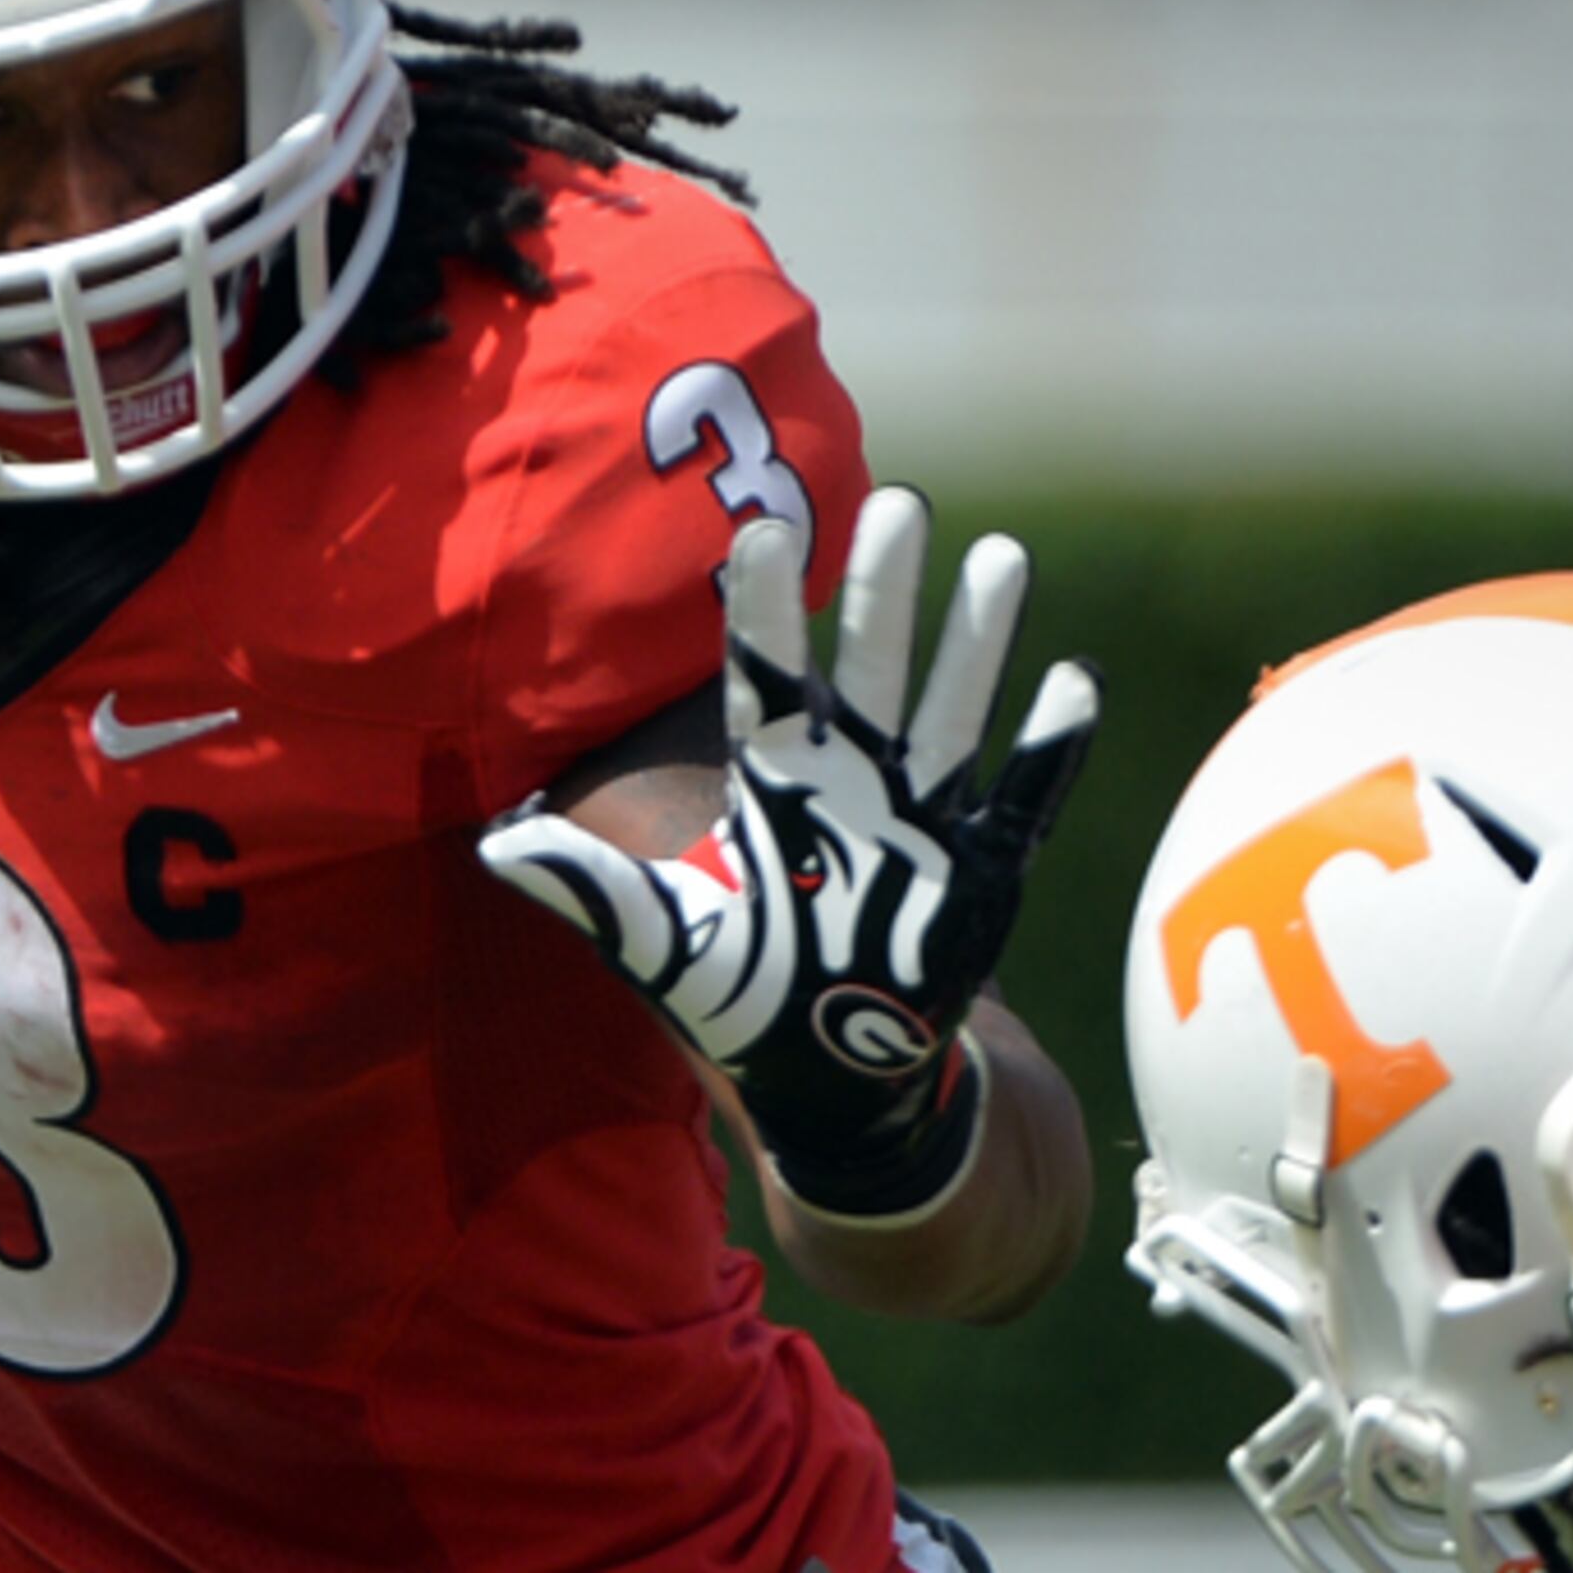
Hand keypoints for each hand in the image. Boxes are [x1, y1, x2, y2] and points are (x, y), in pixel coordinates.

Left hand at [483, 486, 1097, 1216]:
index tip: (761, 531)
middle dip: (884, 589)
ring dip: (977, 641)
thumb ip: (594, 888)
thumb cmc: (743, 990)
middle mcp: (852, 775)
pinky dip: (1050, 747)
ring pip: (952, 708)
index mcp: (775, 777)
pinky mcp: (985, 867)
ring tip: (1001, 557)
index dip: (762, 607)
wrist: (836, 1070)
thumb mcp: (663, 941)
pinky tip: (1074, 681)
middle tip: (900, 502)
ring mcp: (924, 815)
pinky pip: (1025, 796)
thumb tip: (497, 842)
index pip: (762, 672)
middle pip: (868, 664)